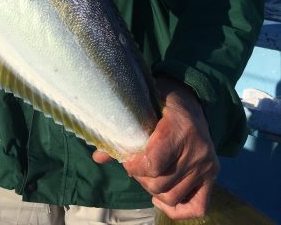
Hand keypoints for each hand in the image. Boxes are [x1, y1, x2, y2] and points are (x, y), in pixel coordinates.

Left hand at [93, 76, 219, 219]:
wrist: (194, 101)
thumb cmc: (163, 102)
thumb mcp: (143, 107)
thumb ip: (123, 131)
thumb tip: (98, 157)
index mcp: (179, 129)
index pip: (152, 164)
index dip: (133, 167)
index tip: (127, 159)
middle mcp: (197, 150)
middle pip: (159, 184)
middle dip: (140, 178)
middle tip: (135, 166)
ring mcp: (207, 165)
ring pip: (172, 196)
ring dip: (153, 191)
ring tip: (147, 176)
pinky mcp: (213, 175)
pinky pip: (197, 206)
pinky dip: (177, 209)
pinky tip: (160, 198)